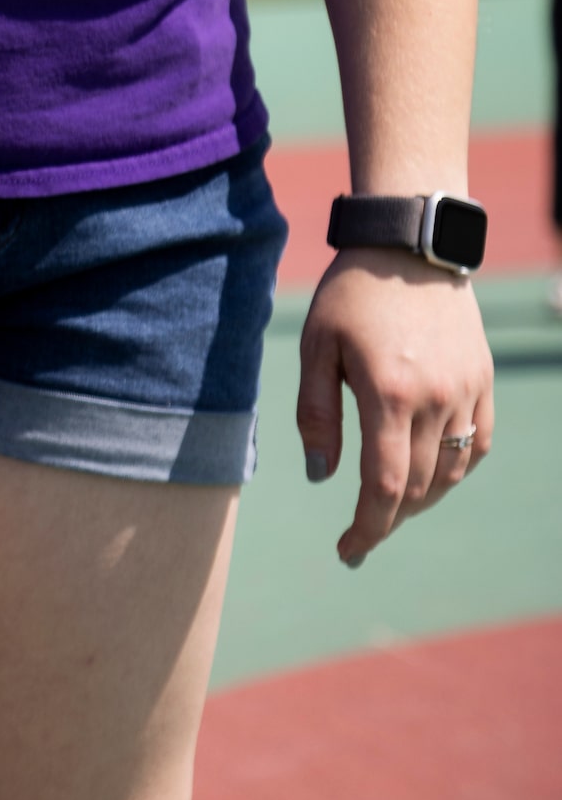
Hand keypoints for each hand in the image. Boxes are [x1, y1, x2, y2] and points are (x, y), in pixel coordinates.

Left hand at [296, 248, 494, 566]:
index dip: (368, 526)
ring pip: (451, 472)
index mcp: (389, 394)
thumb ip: (316, 414)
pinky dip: (455, 470)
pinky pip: (478, 444)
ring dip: (420, 499)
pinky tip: (430, 477)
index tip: (347, 550)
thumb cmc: (351, 295)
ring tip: (388, 509)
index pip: (384, 484)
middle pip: (418, 486)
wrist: (410, 248)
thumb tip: (321, 476)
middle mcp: (437, 400)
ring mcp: (468, 392)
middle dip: (387, 519)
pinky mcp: (484, 381)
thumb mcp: (316, 348)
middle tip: (359, 536)